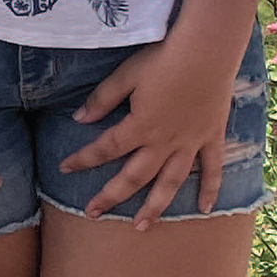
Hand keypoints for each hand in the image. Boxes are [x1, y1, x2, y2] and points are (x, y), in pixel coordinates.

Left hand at [64, 37, 241, 227]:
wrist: (207, 50)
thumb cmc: (164, 58)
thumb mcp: (126, 75)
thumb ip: (103, 99)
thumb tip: (79, 119)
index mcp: (140, 126)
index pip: (105, 148)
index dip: (83, 159)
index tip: (64, 167)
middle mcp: (164, 142)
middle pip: (134, 176)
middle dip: (111, 196)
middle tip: (92, 214)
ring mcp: (190, 142)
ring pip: (170, 183)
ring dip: (155, 207)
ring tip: (141, 226)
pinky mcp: (212, 137)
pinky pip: (212, 169)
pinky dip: (211, 190)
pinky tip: (205, 209)